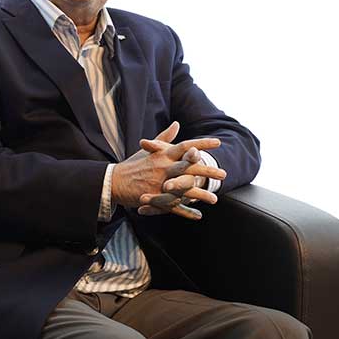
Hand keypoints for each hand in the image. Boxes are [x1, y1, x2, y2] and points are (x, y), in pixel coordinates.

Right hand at [111, 121, 225, 219]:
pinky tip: (198, 215)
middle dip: (207, 171)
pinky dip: (186, 211)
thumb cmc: (133, 164)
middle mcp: (163, 168)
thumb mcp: (148, 149)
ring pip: (184, 189)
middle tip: (223, 174)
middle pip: (189, 168)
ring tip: (215, 199)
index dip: (202, 144)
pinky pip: (173, 206)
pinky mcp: (155, 198)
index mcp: (162, 155)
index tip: (218, 143)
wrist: (115, 181)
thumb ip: (165, 138)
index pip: (185, 146)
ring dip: (201, 194)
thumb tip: (177, 124)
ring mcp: (159, 183)